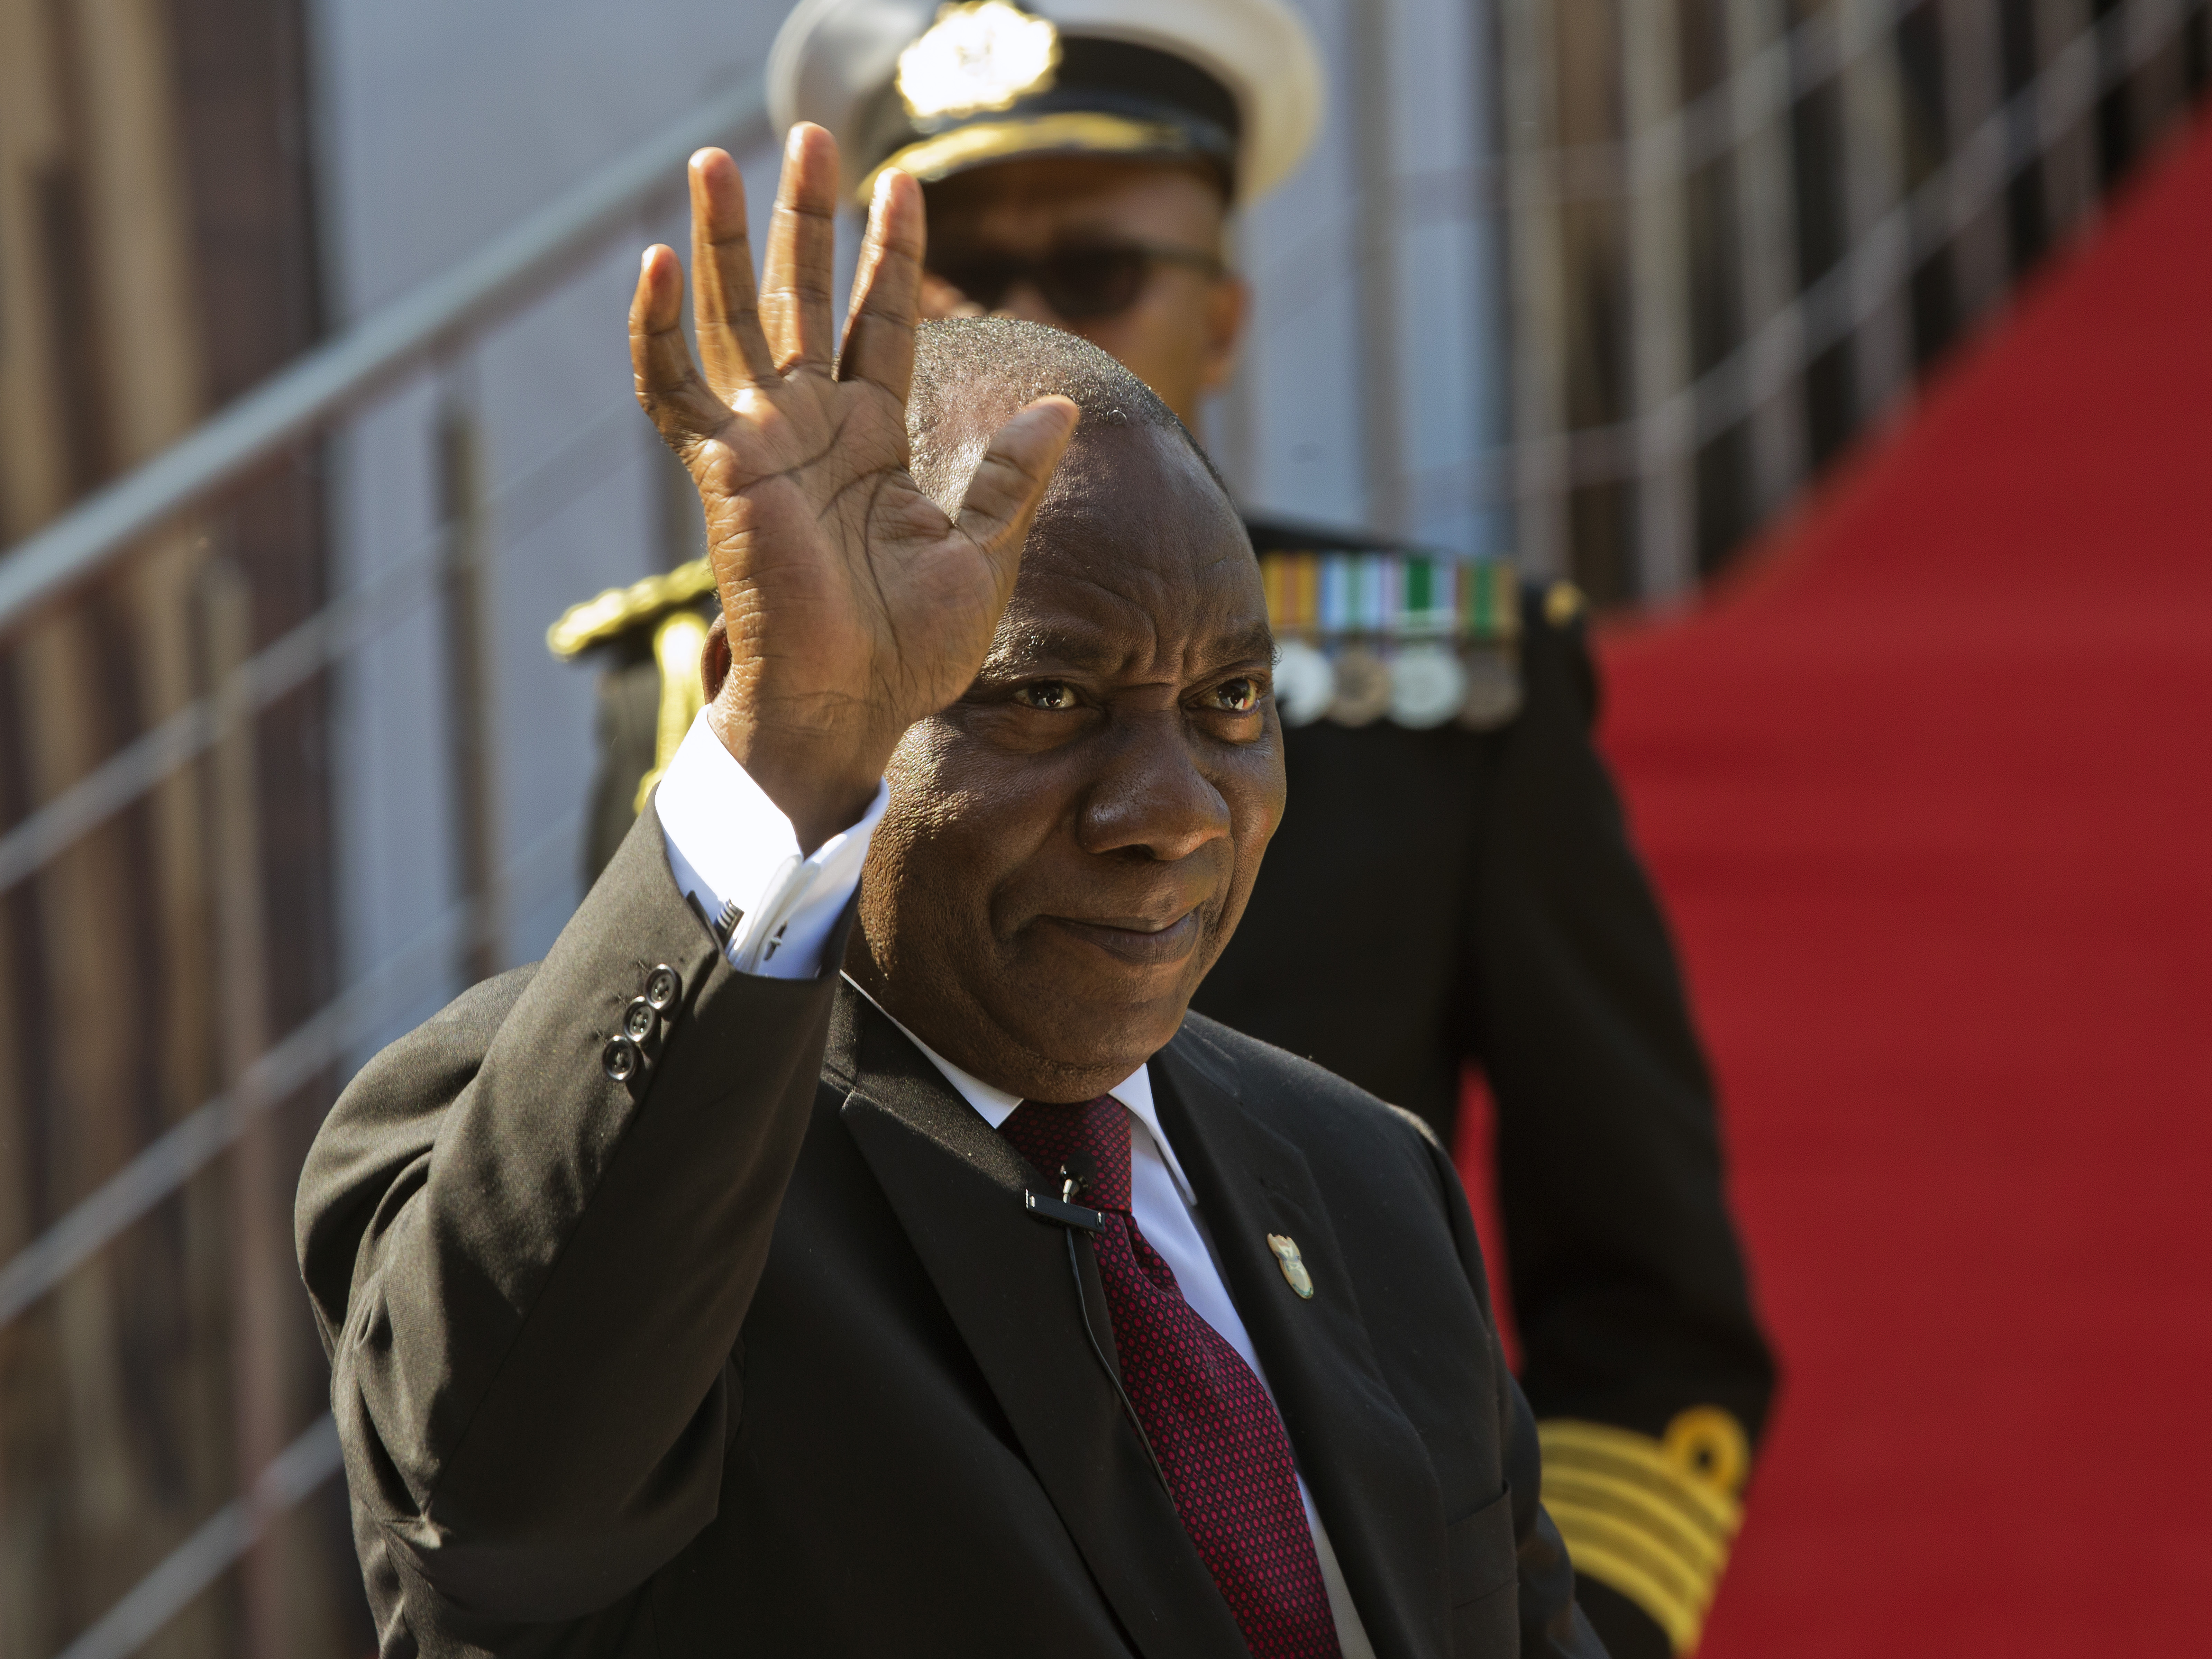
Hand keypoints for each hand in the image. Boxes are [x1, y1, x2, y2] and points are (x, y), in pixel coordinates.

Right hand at [630, 127, 1078, 850]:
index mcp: (873, 438)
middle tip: (809, 136)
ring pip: (734, 319)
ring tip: (715, 159)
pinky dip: (658, 331)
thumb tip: (1061, 408)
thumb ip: (1011, 477)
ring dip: (723, 241)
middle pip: (803, 296)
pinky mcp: (723, 470)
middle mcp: (814, 427)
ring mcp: (763, 443)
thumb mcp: (983, 553)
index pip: (882, 320)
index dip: (892, 254)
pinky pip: (673, 389)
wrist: (853, 706)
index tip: (903, 185)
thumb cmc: (912, 649)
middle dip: (805, 217)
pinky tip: (658, 264)